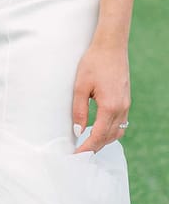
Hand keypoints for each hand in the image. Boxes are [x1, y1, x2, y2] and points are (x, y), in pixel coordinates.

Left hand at [72, 39, 130, 153]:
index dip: (86, 148)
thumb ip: (79, 110)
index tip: (76, 156)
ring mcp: (126, 105)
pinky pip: (120, 123)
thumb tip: (78, 130)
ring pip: (117, 132)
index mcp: (110, 107)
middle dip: (94, 147)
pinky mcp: (126, 100)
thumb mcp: (80, 86)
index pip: (98, 136)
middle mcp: (121, 109)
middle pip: (108, 137)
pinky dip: (111, 131)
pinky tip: (100, 129)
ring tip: (88, 144)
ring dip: (103, 140)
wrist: (111, 46)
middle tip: (80, 154)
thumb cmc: (94, 62)